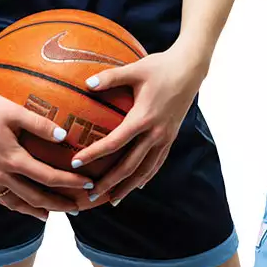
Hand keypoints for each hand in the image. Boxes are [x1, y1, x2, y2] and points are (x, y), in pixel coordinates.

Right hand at [0, 88, 95, 219]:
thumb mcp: (15, 112)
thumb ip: (40, 125)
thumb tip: (64, 135)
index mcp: (13, 159)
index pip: (48, 177)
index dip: (70, 182)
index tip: (87, 184)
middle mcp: (1, 174)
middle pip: (36, 197)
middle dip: (59, 204)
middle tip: (78, 208)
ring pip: (18, 203)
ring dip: (38, 210)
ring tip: (54, 214)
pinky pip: (2, 200)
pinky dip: (17, 207)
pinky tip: (26, 208)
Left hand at [68, 44, 208, 207]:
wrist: (191, 69)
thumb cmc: (160, 66)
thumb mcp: (135, 69)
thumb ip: (110, 77)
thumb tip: (85, 84)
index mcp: (143, 118)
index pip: (115, 142)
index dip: (94, 154)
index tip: (76, 163)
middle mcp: (155, 133)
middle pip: (130, 166)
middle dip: (109, 183)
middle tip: (90, 196)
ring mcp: (165, 137)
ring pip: (145, 170)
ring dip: (128, 186)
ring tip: (112, 200)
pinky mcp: (171, 137)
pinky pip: (157, 163)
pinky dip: (146, 176)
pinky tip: (137, 186)